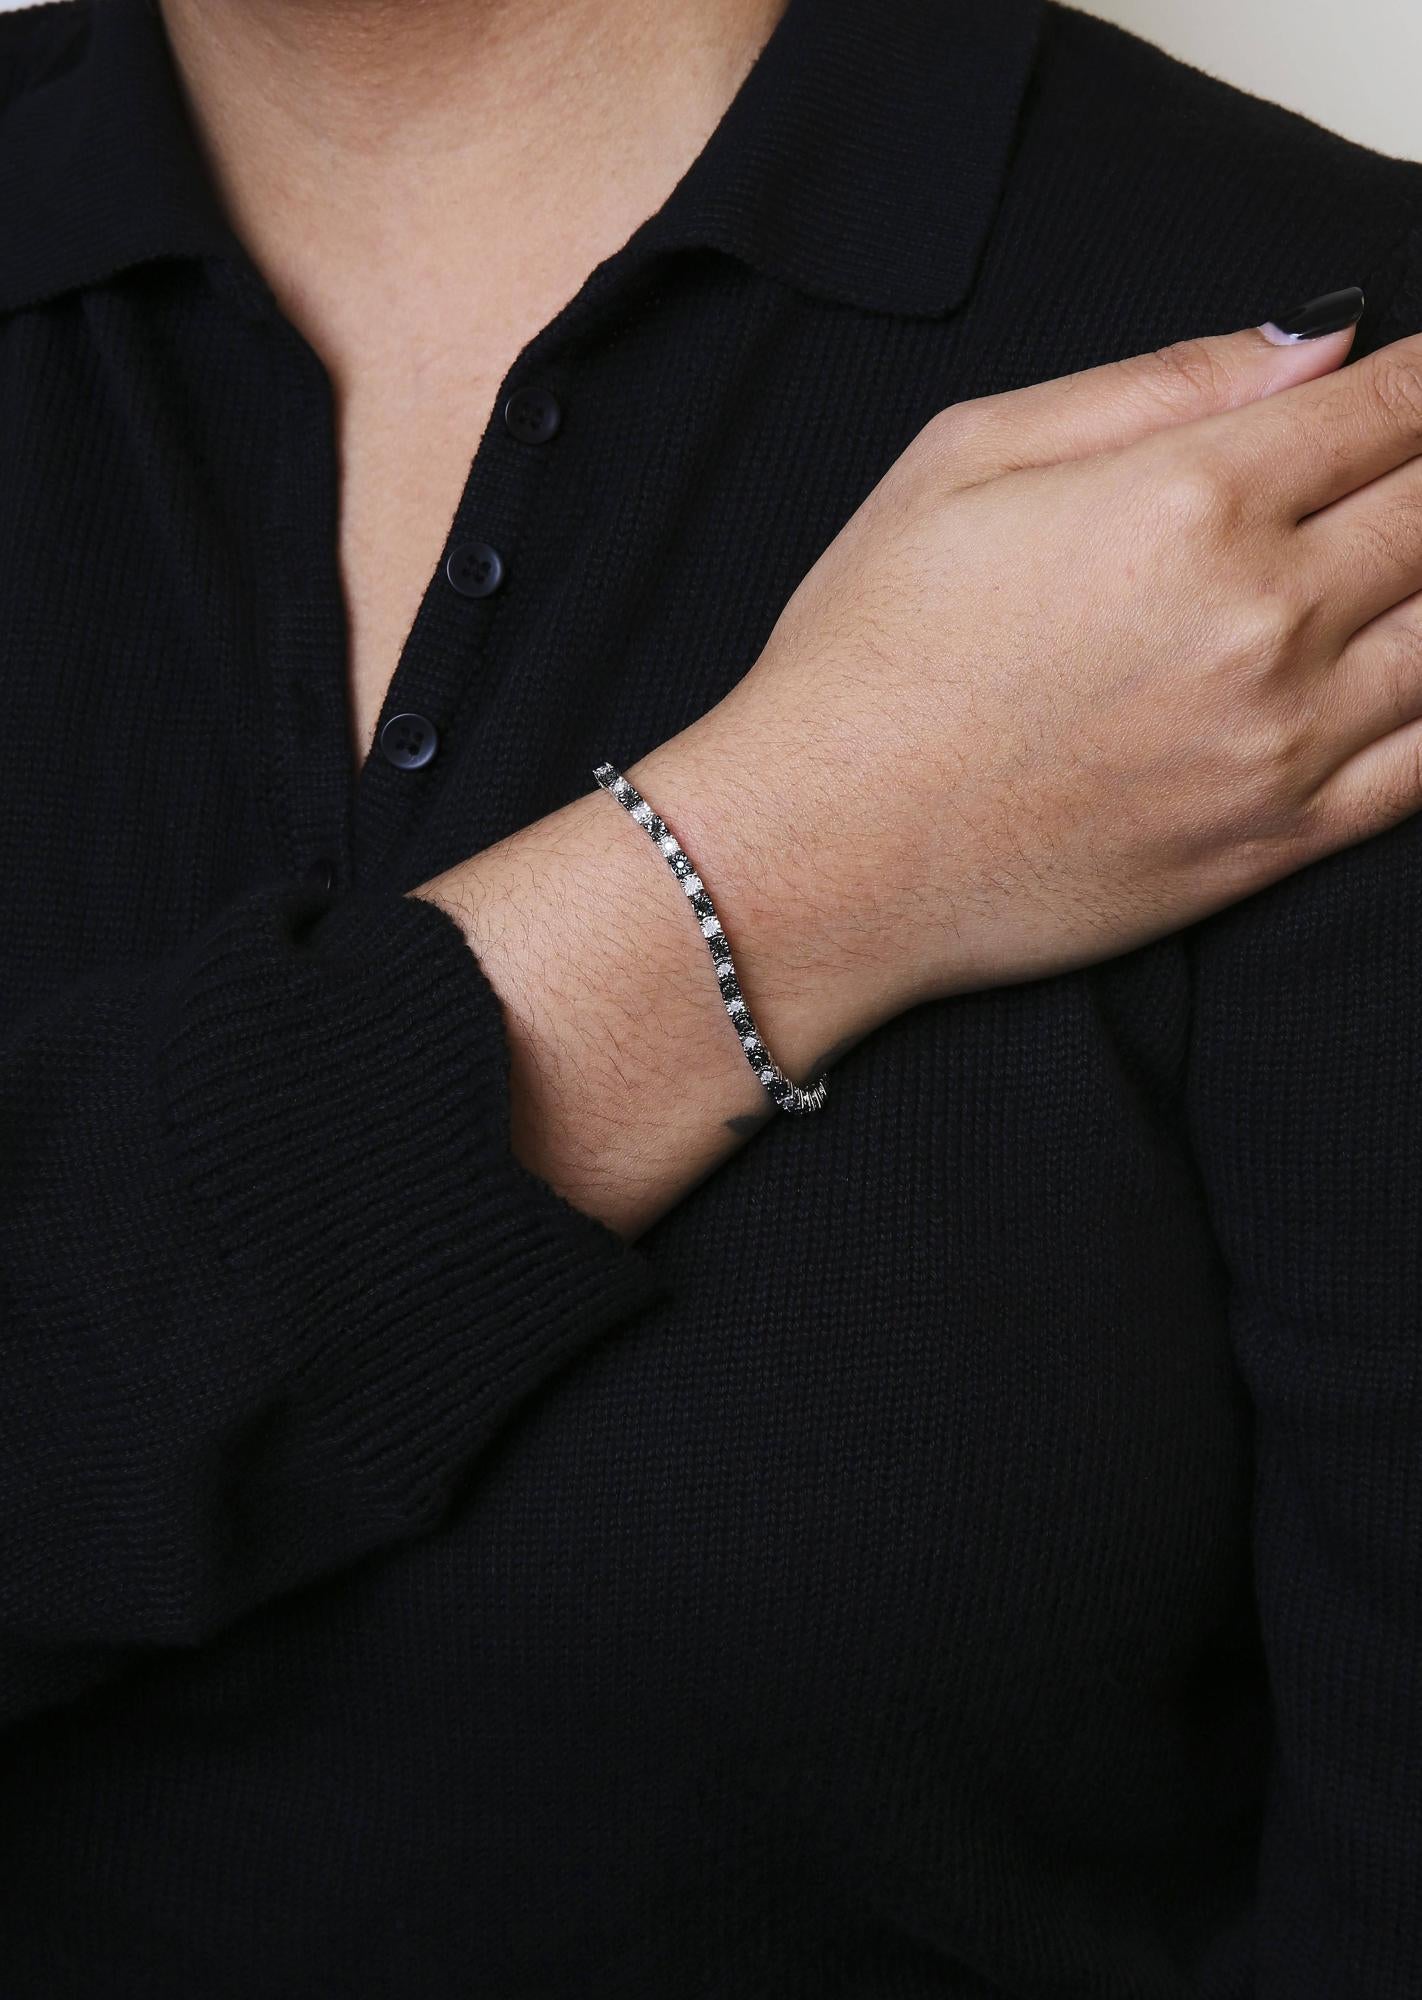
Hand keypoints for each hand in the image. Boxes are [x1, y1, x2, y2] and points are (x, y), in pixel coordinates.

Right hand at [640, 301, 1421, 1023]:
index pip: (1387, 404)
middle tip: (1416, 468)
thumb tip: (1312, 343)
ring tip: (1411, 560)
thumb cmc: (869, 655)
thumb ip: (1154, 385)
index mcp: (1186, 500)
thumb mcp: (963, 458)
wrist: (822, 853)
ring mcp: (1281, 741)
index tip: (1418, 387)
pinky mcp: (1276, 842)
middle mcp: (1260, 617)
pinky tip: (1420, 667)